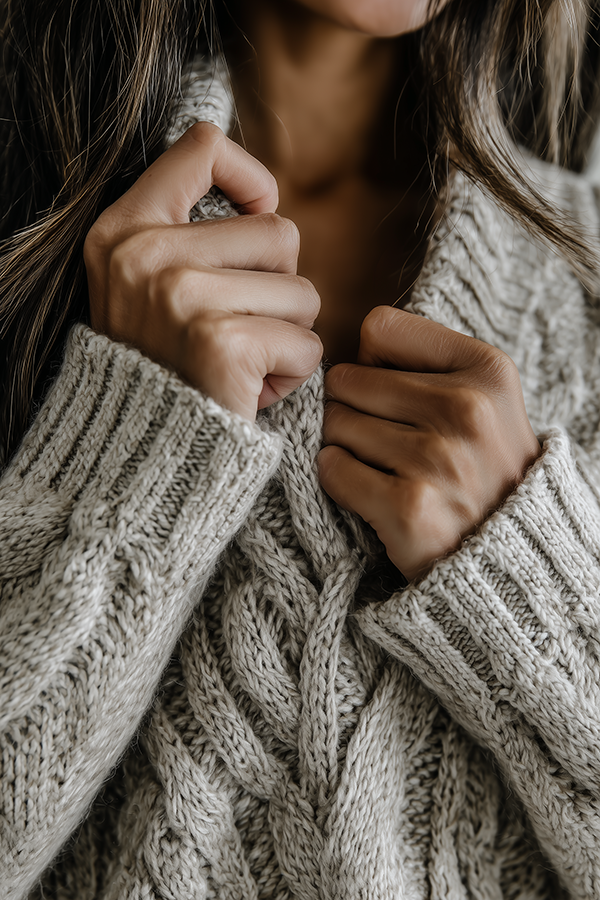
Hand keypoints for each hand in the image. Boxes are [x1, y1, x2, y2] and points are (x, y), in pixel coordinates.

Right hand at [83, 122, 321, 420]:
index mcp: (122, 230)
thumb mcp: (146, 288)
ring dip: (289, 335)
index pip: (202, 146)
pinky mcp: (222, 342)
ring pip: (303, 291)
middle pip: (279, 232)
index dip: (251, 179)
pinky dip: (293, 375)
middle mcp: (145, 254)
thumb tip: (266, 199)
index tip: (255, 217)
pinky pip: (307, 345)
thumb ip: (189, 235)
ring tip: (243, 364)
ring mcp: (181, 295)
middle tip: (240, 329)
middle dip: (280, 287)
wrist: (141, 457)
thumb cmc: (163, 369)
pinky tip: (251, 391)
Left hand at [318, 306, 540, 581]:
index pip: (379, 328)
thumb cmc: (481, 470)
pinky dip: (339, 481)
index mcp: (487, 369)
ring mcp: (438, 458)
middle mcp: (467, 408)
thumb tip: (341, 357)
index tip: (390, 394)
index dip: (372, 362)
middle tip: (380, 440)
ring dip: (344, 447)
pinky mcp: (410, 507)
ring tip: (381, 468)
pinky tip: (368, 492)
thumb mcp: (484, 400)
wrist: (509, 559)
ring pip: (335, 424)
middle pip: (348, 378)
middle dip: (350, 408)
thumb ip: (423, 365)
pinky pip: (333, 469)